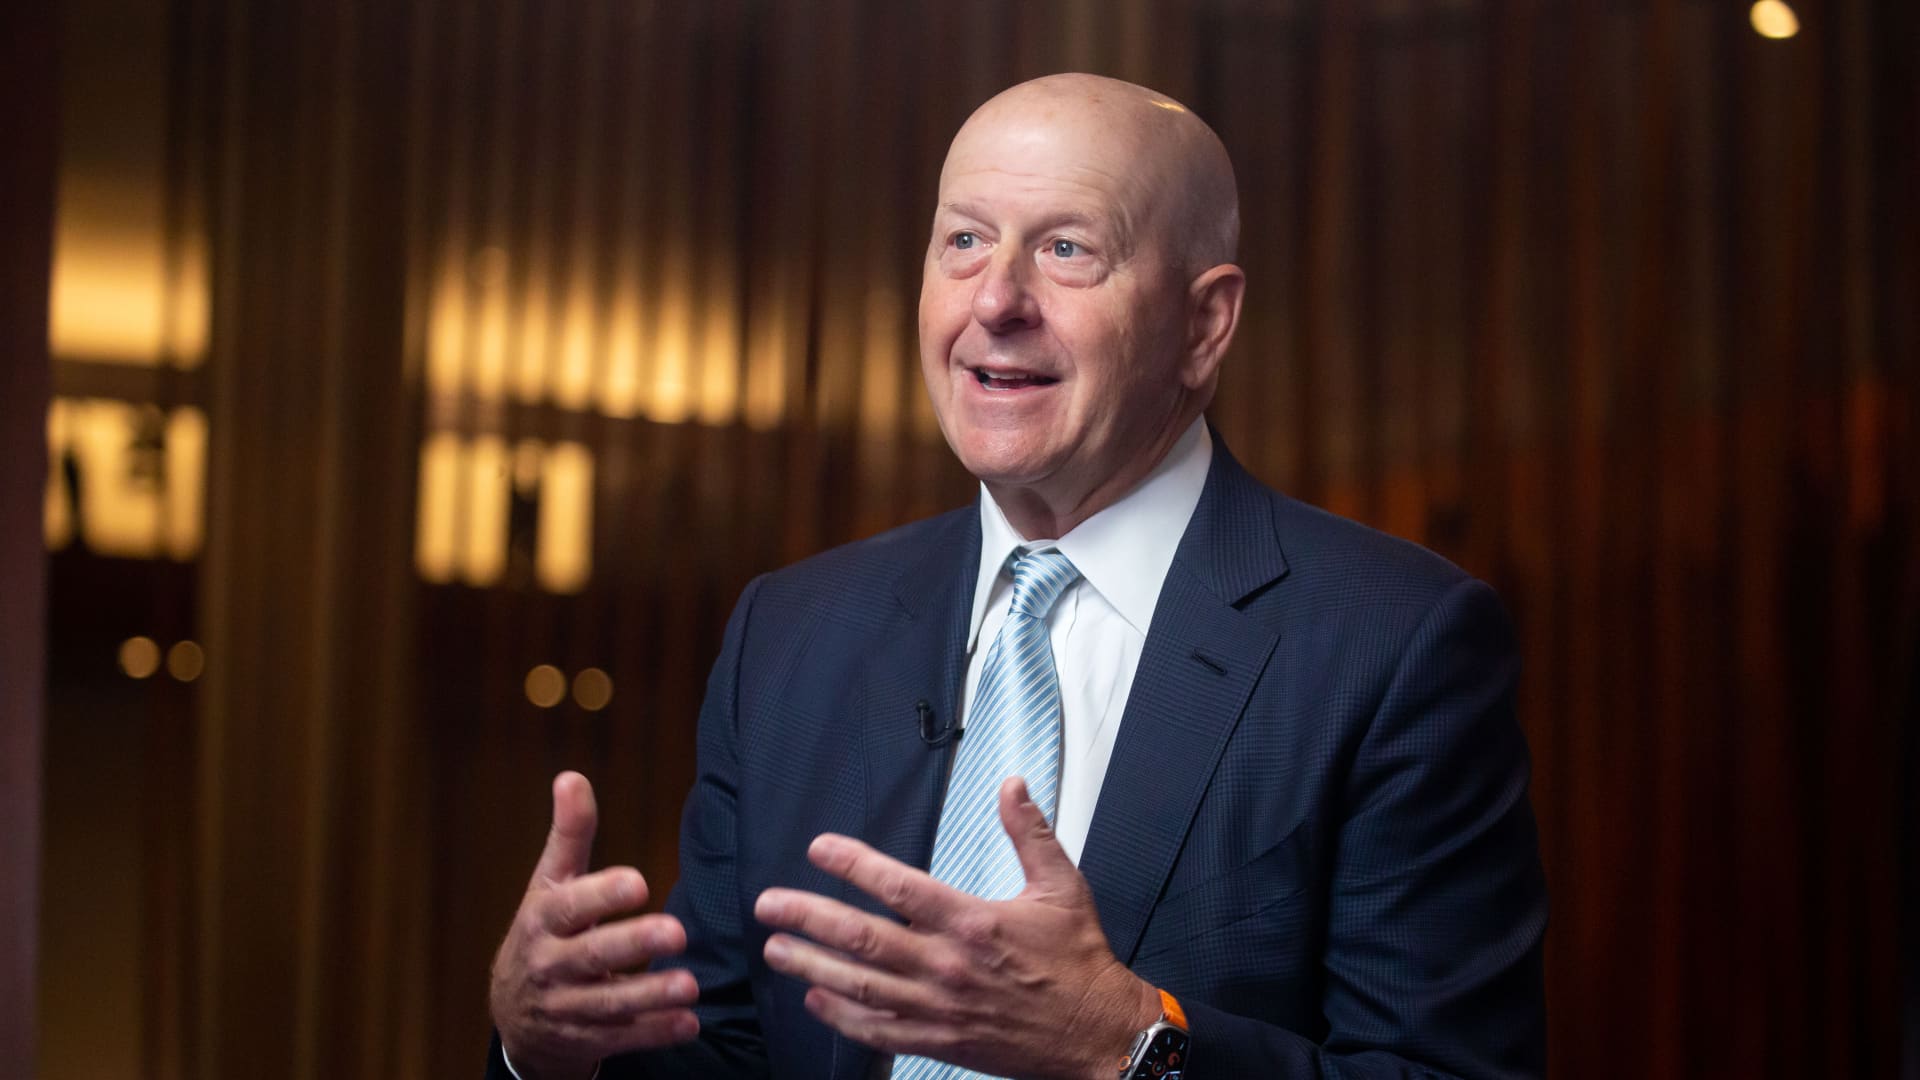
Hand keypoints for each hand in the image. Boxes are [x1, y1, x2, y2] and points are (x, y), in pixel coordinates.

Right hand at [490, 772, 700, 1078]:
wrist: (514, 1014)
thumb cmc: (543, 933)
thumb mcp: (548, 884)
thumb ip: (569, 836)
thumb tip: (572, 777)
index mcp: (543, 920)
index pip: (570, 906)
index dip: (602, 894)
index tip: (639, 882)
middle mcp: (550, 964)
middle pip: (592, 955)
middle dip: (633, 945)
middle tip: (677, 933)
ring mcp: (565, 1008)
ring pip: (608, 1003)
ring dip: (650, 996)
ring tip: (690, 986)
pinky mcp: (583, 1041)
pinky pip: (619, 1038)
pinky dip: (654, 1032)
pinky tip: (687, 1023)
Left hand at [755, 777, 1160, 1079]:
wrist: (1098, 1034)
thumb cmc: (1080, 960)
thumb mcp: (1062, 886)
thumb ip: (1029, 832)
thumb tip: (1012, 784)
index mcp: (973, 921)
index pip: (899, 886)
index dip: (853, 864)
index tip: (819, 848)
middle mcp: (948, 965)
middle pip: (862, 937)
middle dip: (808, 918)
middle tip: (770, 905)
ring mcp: (939, 1007)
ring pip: (860, 985)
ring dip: (811, 966)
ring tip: (775, 950)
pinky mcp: (940, 1041)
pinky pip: (878, 1030)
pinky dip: (842, 1016)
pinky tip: (816, 998)